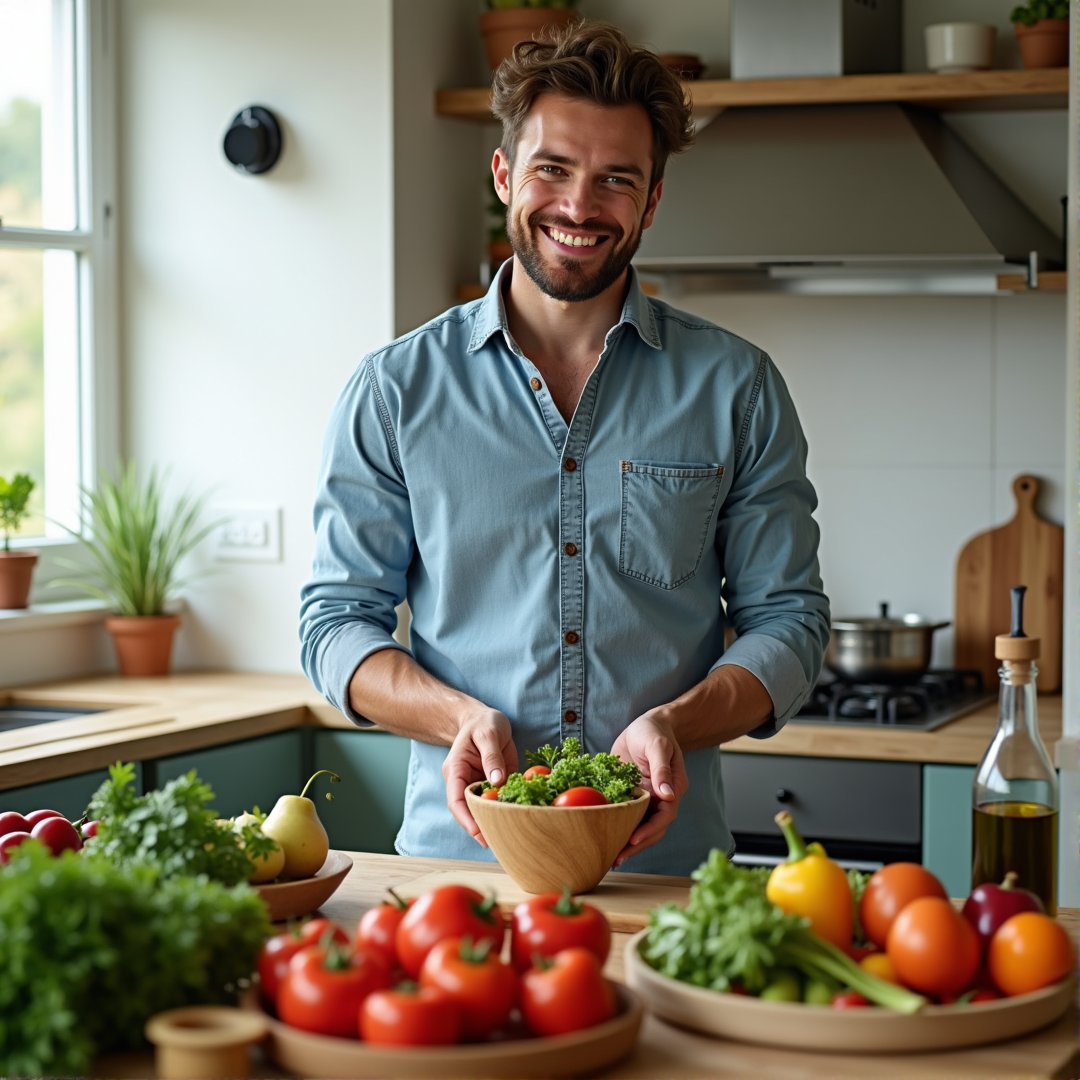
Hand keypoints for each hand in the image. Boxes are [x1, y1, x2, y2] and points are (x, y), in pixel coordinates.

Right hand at [442, 707, 517, 847]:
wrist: (486, 719)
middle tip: (498, 843)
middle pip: (469, 811)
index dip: (466, 819)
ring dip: (495, 822)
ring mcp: (480, 785)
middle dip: (481, 827)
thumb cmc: (482, 723)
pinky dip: (507, 810)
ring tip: (510, 838)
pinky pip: (499, 801)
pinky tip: (520, 819)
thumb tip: (497, 780)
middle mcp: (465, 782)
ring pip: (484, 810)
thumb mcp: (488, 734)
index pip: (456, 800)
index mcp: (456, 770)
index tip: (479, 833)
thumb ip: (491, 756)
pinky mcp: (495, 785)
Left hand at [610, 712, 687, 866]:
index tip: (633, 840)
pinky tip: (602, 837)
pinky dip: (616, 826)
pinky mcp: (631, 795)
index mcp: (672, 788)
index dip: (650, 830)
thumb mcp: (658, 746)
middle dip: (636, 844)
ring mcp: (646, 798)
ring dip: (626, 841)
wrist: (646, 724)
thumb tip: (667, 795)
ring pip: (639, 826)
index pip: (664, 816)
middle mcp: (660, 798)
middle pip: (652, 828)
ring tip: (610, 857)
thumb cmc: (654, 731)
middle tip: (617, 858)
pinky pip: (626, 814)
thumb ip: (661, 770)